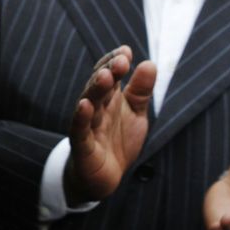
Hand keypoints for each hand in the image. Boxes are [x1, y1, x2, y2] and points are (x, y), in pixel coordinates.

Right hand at [64, 45, 155, 204]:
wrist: (105, 178)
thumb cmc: (118, 141)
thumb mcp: (136, 114)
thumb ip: (141, 91)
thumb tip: (150, 64)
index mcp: (109, 97)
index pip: (109, 72)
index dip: (115, 60)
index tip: (126, 51)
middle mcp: (97, 107)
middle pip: (100, 85)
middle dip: (108, 71)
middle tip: (121, 61)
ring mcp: (88, 125)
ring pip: (89, 103)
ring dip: (96, 89)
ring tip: (105, 76)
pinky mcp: (82, 146)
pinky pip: (80, 130)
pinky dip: (81, 117)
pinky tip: (85, 105)